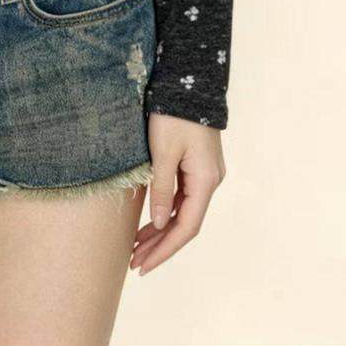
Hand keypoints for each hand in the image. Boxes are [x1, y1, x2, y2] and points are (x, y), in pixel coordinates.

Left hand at [130, 112, 225, 275]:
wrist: (189, 81)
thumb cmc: (174, 114)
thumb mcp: (163, 152)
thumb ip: (162, 189)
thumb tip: (161, 223)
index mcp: (205, 181)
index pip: (186, 227)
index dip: (165, 249)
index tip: (144, 265)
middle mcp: (210, 181)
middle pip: (185, 223)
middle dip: (160, 245)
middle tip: (135, 263)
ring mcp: (204, 173)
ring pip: (183, 211)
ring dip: (161, 230)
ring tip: (137, 248)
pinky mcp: (196, 164)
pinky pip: (182, 197)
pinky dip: (166, 211)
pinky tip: (150, 221)